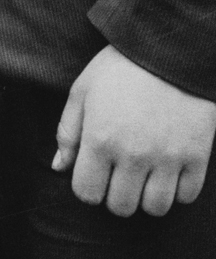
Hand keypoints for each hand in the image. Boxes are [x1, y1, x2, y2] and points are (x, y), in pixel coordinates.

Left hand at [53, 45, 215, 215]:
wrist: (168, 51)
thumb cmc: (118, 69)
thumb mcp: (82, 92)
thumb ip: (68, 133)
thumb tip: (59, 167)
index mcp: (100, 139)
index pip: (87, 194)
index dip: (87, 188)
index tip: (94, 175)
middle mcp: (134, 155)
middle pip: (122, 207)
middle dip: (115, 196)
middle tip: (118, 176)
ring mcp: (169, 158)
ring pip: (156, 208)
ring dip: (147, 197)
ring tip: (144, 175)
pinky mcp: (198, 157)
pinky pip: (187, 197)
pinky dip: (177, 190)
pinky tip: (168, 170)